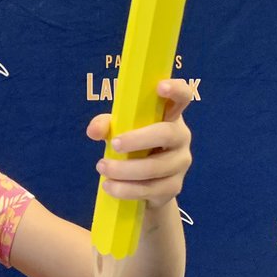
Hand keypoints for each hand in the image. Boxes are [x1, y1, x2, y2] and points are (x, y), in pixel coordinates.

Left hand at [86, 79, 192, 209]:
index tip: (160, 87)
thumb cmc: (134, 147)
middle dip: (138, 139)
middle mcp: (181, 137)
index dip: (175, 89)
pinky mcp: (174, 187)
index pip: (183, 96)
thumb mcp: (119, 131)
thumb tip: (93, 131)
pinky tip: (110, 187)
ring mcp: (180, 163)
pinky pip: (151, 189)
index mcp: (170, 115)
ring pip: (156, 167)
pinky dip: (127, 189)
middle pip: (167, 134)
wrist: (146, 185)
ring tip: (102, 167)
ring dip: (125, 169)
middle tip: (113, 144)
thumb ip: (106, 125)